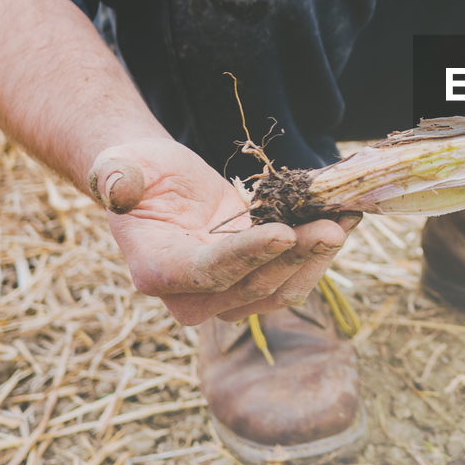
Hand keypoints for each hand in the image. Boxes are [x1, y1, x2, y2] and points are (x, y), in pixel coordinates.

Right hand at [88, 138, 358, 324]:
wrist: (156, 184)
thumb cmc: (136, 173)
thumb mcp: (120, 167)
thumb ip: (117, 179)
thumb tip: (119, 188)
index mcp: (157, 272)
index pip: (209, 272)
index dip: (248, 255)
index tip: (285, 232)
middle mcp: (192, 297)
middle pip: (254, 285)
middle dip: (297, 255)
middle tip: (334, 225)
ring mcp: (227, 294)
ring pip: (282, 289)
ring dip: (318, 258)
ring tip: (348, 221)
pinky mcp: (255, 280)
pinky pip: (294, 275)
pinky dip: (320, 251)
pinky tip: (346, 221)